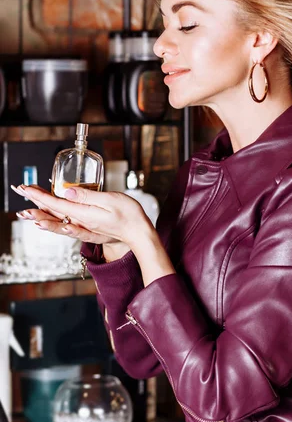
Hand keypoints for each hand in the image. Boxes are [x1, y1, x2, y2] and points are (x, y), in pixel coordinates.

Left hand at [11, 183, 152, 248]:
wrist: (140, 233)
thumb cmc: (130, 215)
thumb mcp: (111, 200)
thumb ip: (88, 196)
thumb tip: (67, 193)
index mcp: (85, 214)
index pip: (56, 203)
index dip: (39, 195)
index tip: (26, 188)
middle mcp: (81, 223)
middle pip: (54, 212)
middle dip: (35, 203)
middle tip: (21, 194)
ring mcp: (85, 228)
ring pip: (58, 222)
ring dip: (40, 216)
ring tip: (26, 212)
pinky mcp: (90, 230)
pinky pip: (68, 229)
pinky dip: (55, 227)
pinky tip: (49, 225)